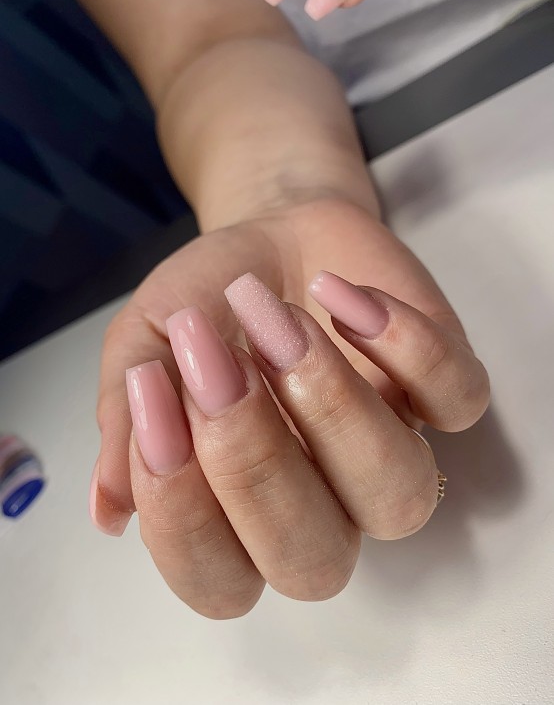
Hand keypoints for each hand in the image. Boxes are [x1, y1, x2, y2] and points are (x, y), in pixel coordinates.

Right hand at [91, 199, 488, 616]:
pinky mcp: (443, 388)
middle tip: (214, 357)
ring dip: (331, 406)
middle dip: (254, 463)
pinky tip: (337, 293)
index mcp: (242, 516)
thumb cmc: (201, 304)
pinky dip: (407, 347)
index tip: (152, 401)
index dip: (181, 513)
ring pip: (401, 495)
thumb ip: (126, 426)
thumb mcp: (144, 348)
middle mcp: (325, 506)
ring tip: (274, 319)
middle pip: (315, 562)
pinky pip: (460, 399)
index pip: (220, 579)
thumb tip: (109, 512)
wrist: (266, 236)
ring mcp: (391, 451)